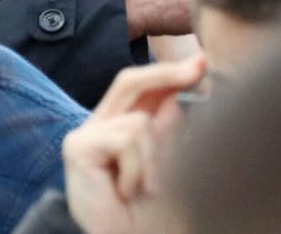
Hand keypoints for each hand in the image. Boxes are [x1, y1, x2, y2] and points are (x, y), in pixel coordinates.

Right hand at [63, 58, 201, 233]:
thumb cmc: (147, 218)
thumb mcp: (168, 170)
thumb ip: (166, 136)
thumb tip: (175, 99)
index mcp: (119, 129)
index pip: (141, 90)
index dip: (169, 73)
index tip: (202, 63)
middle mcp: (99, 127)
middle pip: (130, 82)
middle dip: (166, 73)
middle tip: (199, 67)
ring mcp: (85, 136)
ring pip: (140, 122)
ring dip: (155, 162)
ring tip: (146, 190)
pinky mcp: (78, 148)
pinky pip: (125, 139)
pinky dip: (138, 170)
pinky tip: (129, 192)